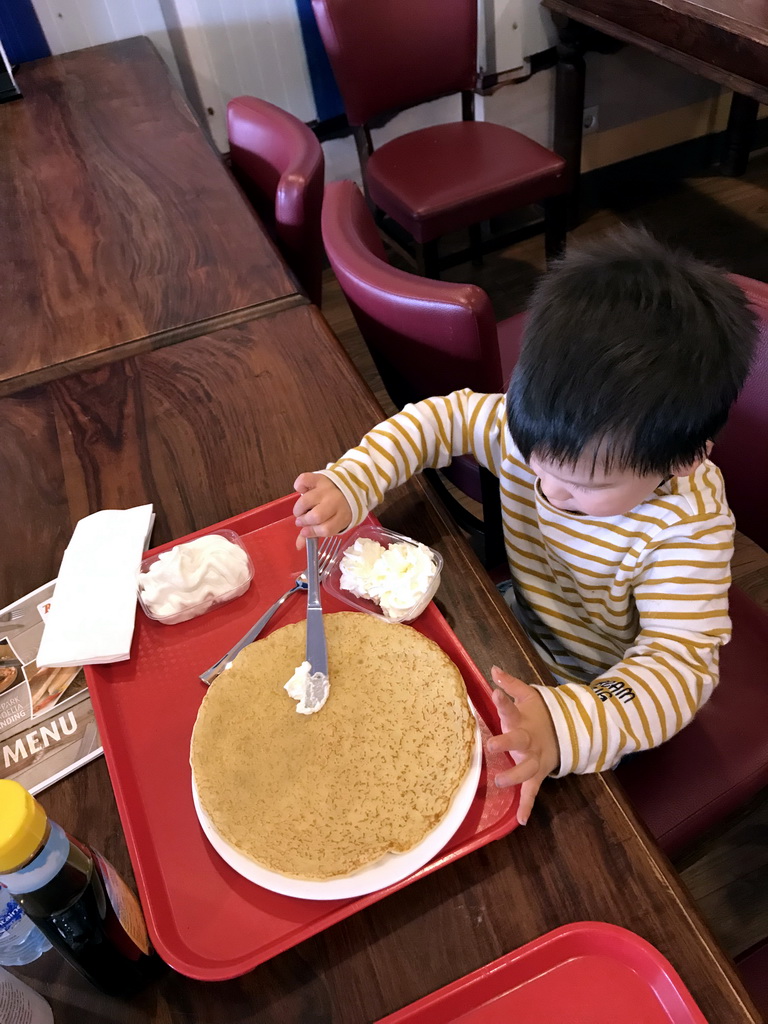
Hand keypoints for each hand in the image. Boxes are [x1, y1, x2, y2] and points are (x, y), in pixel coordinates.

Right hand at [293, 473, 352, 548]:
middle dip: (304, 520)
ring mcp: (326, 488)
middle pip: (316, 516)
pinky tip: (301, 491)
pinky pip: (304, 480)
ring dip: (299, 508)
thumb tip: (298, 546)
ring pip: (307, 500)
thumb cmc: (338, 510)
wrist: (351, 487)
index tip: (305, 531)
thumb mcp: (333, 523)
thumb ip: (314, 534)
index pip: (326, 529)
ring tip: (300, 510)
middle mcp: (335, 501)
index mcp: (342, 516)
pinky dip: (299, 486)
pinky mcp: (319, 477)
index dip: (312, 532)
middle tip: (302, 521)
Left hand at [485, 666, 558, 825]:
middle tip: (491, 746)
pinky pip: (532, 791)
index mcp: (523, 719)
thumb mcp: (527, 695)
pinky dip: (527, 805)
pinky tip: (521, 820)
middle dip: (506, 743)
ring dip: (514, 776)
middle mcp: (529, 740)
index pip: (512, 708)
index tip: (494, 694)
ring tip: (500, 782)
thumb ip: (510, 684)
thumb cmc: (538, 713)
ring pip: (526, 769)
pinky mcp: (537, 774)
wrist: (566, 732)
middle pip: (519, 741)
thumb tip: (493, 669)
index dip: (504, 701)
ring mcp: (535, 759)